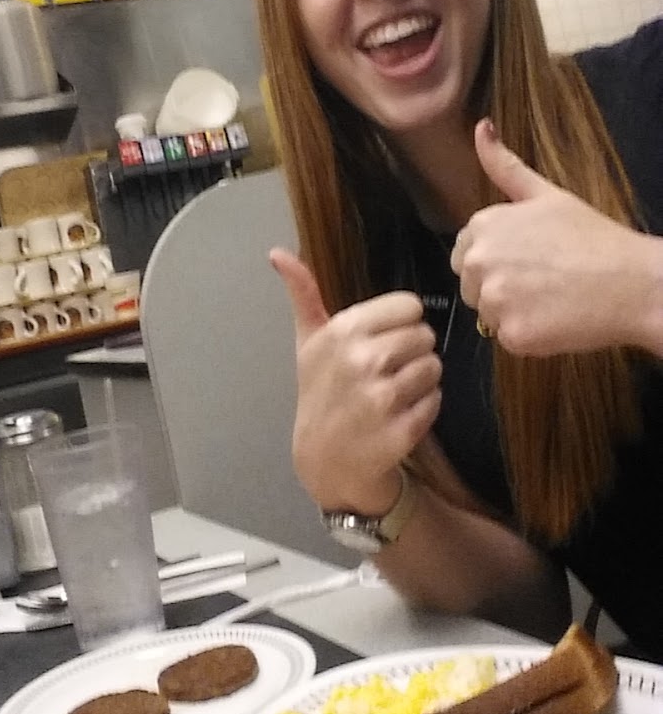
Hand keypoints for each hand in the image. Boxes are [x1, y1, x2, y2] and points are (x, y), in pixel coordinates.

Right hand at [270, 248, 441, 512]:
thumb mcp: (308, 342)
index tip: (383, 340)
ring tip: (395, 393)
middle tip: (388, 371)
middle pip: (425, 335)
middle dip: (413, 352)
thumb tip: (277, 252)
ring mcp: (381, 398)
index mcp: (343, 332)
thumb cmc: (320, 393)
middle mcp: (362, 361)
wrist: (325, 461)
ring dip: (422, 381)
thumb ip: (303, 294)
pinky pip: (436, 402)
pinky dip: (425, 409)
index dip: (402, 323)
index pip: (410, 306)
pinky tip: (400, 415)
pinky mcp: (401, 431)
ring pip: (434, 367)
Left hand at [450, 118, 655, 355]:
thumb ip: (505, 166)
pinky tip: (556, 319)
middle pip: (471, 286)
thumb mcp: (547, 194)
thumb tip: (481, 126)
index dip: (497, 259)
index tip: (530, 259)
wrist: (632, 282)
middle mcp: (480, 260)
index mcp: (483, 226)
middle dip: (498, 286)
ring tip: (552, 297)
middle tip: (543, 280)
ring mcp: (494, 299)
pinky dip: (529, 335)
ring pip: (487, 314)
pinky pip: (507, 339)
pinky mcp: (511, 334)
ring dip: (512, 312)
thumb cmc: (593, 238)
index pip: (465, 254)